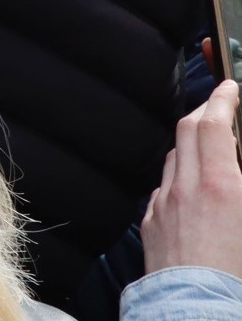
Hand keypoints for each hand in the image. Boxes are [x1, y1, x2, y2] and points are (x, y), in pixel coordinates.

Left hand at [144, 80, 241, 277]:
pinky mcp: (151, 224)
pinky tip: (192, 188)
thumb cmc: (238, 276)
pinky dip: (179, 177)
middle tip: (221, 106)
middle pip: (187, 130)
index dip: (223, 98)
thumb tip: (233, 167)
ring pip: (174, 158)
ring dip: (191, 145)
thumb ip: (238, 183)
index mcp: (220, 185)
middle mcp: (185, 188)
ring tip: (211, 148)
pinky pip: (164, 188)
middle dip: (205, 111)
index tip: (232, 86)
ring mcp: (163, 205)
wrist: (197, 312)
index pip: (215, 124)